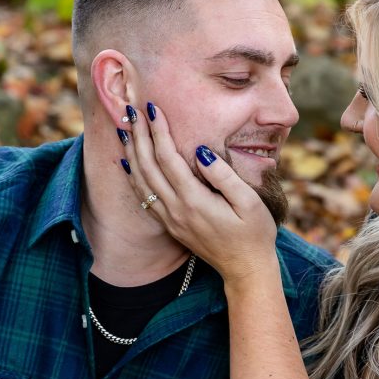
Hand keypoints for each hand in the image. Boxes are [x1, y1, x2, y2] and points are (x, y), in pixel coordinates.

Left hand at [122, 103, 279, 282]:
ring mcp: (171, 220)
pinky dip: (132, 177)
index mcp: (195, 201)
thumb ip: (223, 176)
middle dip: (139, 136)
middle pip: (149, 167)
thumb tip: (200, 152)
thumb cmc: (254, 234)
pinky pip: (144, 198)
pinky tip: (127, 163)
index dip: (158, 132)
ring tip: (124, 129)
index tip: (152, 108)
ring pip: (141, 181)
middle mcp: (177, 210)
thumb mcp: (249, 202)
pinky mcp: (171, 226)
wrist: (246, 269)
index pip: (168, 159)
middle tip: (131, 111)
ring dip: (131, 153)